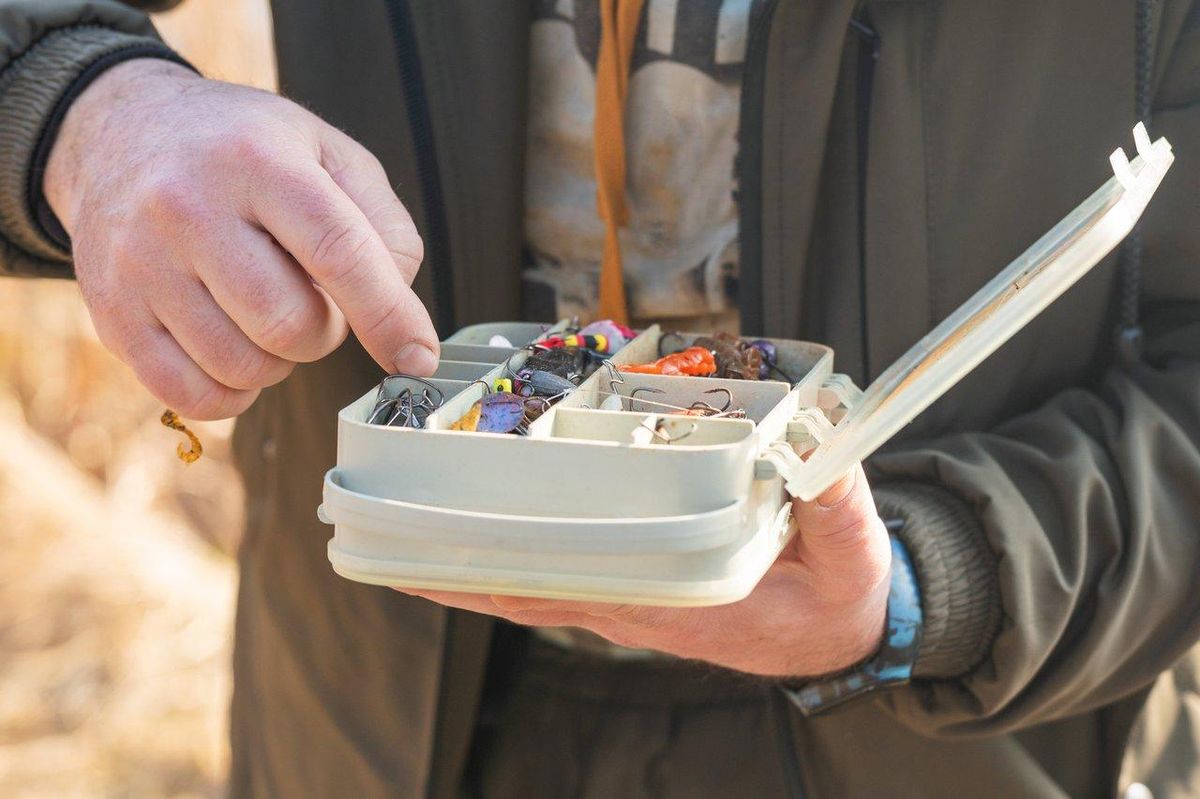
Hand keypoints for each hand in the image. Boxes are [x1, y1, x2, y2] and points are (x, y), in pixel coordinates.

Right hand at [45, 59, 437, 418]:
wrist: (121, 131)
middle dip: (324, 330)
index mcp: (257, 159)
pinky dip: (233, 392)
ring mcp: (140, 262)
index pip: (338, 252)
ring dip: (278, 360)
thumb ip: (383, 226)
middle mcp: (188, 205)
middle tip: (310, 298)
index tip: (417, 357)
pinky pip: (192, 394)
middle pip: (290, 324)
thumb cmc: (245, 152)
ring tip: (265, 310)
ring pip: (244, 366)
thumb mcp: (326, 153)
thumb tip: (399, 319)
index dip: (388, 316)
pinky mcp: (111, 311)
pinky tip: (236, 349)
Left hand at [401, 465, 891, 677]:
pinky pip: (561, 575)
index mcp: (679, 599)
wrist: (843, 629)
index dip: (497, 573)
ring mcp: (633, 597)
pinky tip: (476, 536)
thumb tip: (819, 453)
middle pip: (530, 588)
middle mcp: (639, 603)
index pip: (572, 586)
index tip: (432, 558)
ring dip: (469, 562)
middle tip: (382, 536)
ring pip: (535, 584)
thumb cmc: (837, 592)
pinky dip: (511, 560)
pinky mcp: (639, 585)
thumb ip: (836, 499)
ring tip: (402, 535)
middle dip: (454, 567)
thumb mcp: (851, 549)